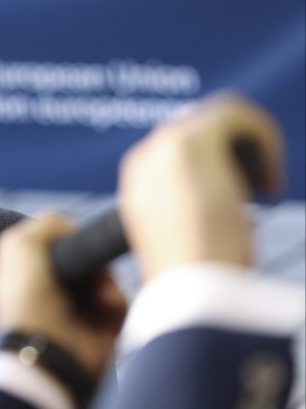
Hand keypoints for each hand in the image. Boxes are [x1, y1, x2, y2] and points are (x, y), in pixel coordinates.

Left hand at [0, 214, 127, 379]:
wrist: (47, 348)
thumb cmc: (27, 299)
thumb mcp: (20, 246)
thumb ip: (47, 225)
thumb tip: (73, 228)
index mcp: (30, 274)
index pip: (62, 248)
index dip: (72, 243)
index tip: (75, 245)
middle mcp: (54, 290)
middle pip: (89, 261)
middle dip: (95, 262)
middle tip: (92, 272)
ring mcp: (79, 310)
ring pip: (108, 280)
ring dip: (107, 282)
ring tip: (99, 294)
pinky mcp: (103, 328)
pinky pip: (120, 304)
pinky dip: (116, 302)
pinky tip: (105, 306)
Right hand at [118, 92, 283, 281]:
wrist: (187, 295)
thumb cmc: (192, 281)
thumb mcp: (185, 237)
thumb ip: (193, 206)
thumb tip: (227, 197)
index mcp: (138, 181)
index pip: (179, 145)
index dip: (221, 159)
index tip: (243, 194)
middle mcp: (145, 158)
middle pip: (198, 123)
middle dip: (237, 147)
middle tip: (258, 188)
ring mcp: (164, 148)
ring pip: (219, 114)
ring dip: (252, 142)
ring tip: (266, 184)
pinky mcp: (192, 142)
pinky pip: (237, 114)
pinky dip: (264, 139)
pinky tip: (270, 183)